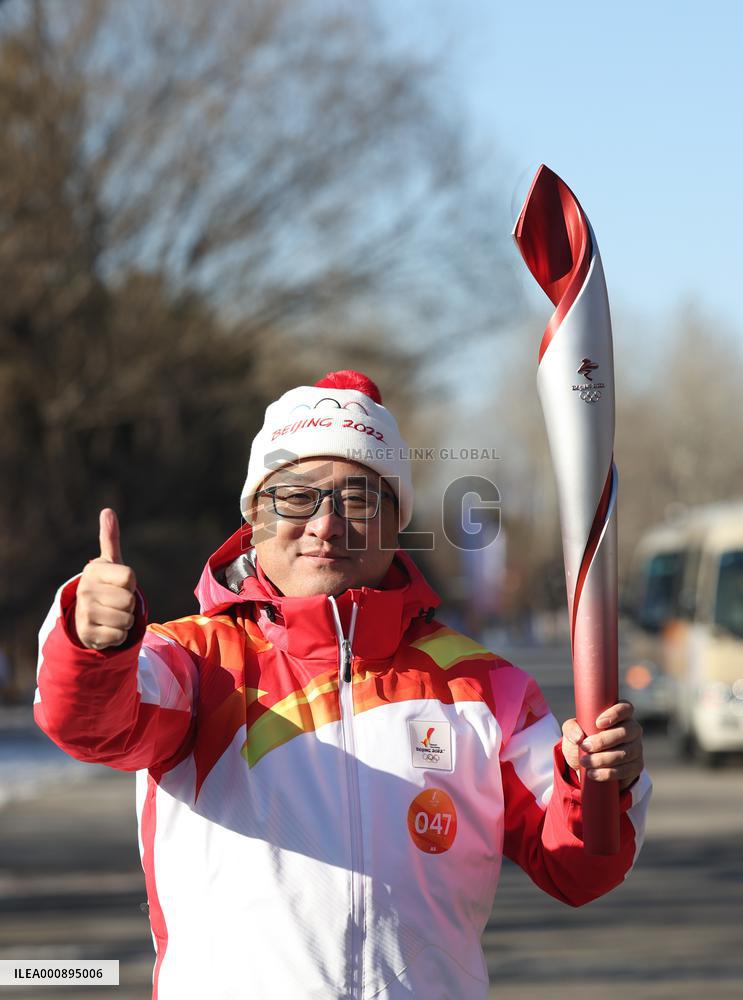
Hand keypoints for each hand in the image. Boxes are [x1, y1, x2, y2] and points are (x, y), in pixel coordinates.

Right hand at [74, 508, 137, 650]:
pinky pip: (120, 636)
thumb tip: (107, 511)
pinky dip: (119, 635)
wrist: (87, 615)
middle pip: (129, 601)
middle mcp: (85, 589)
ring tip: (112, 614)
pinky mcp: (87, 633)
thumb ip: (110, 539)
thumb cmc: (106, 585)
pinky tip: (107, 628)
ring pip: (126, 619)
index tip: (120, 583)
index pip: (129, 578)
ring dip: (125, 620)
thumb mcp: (110, 563)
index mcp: (93, 570)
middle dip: (129, 604)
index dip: (131, 583)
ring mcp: (84, 612)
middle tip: (115, 601)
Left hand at [561, 701, 643, 791]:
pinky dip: (608, 773)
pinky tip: (594, 774)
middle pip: (626, 732)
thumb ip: (571, 728)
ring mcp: (636, 748)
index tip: (598, 723)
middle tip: (586, 747)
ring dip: (603, 759)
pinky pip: (626, 770)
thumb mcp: (572, 731)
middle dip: (604, 741)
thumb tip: (579, 737)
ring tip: (585, 762)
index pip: (626, 708)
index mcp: (620, 715)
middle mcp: (632, 729)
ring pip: (625, 753)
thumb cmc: (583, 740)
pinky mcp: (636, 766)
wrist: (587, 764)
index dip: (615, 714)